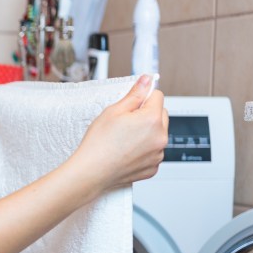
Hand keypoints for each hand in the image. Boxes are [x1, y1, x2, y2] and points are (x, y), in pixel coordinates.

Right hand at [70, 75, 168, 192]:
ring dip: (146, 133)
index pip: (157, 96)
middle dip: (147, 114)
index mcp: (152, 119)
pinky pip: (153, 152)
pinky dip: (144, 150)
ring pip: (158, 134)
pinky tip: (126, 151)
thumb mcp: (114, 111)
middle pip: (161, 114)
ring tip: (123, 139)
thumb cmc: (99, 143)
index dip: (142, 98)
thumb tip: (146, 80)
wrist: (91, 172)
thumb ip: (135, 94)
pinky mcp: (153, 167)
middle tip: (125, 123)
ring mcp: (158, 154)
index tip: (131, 105)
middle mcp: (161, 137)